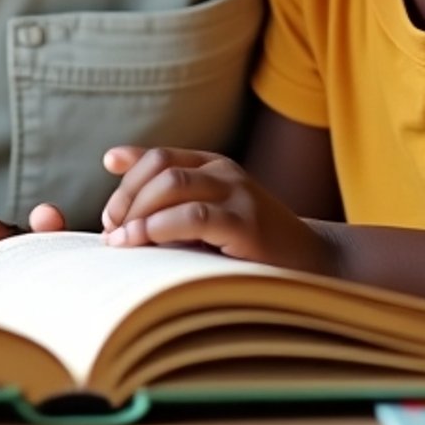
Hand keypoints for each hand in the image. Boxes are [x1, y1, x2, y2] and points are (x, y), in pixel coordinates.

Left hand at [100, 146, 336, 275]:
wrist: (316, 266)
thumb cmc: (252, 250)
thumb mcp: (210, 223)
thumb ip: (172, 213)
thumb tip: (115, 219)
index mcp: (214, 167)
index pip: (158, 157)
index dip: (126, 176)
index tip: (108, 211)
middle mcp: (225, 172)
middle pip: (160, 168)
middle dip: (127, 198)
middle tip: (111, 231)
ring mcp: (238, 194)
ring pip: (173, 184)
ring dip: (138, 211)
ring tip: (120, 240)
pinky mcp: (247, 224)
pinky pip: (195, 216)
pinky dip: (162, 226)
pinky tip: (146, 242)